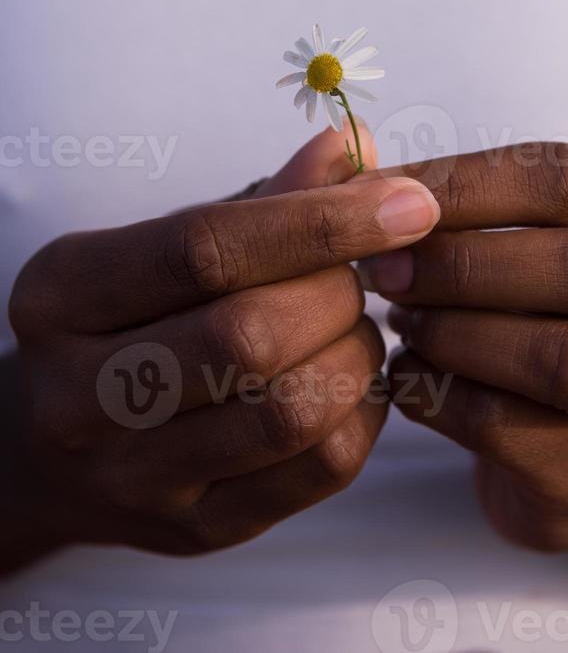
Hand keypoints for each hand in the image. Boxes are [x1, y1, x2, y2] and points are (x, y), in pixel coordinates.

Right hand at [2, 126, 438, 572]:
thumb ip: (261, 199)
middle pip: (250, 334)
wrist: (53, 447)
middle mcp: (81, 394)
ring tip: (353, 326)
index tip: (405, 202)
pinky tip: (353, 382)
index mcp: (64, 295)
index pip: (206, 249)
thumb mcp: (160, 246)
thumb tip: (356, 149)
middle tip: (357, 277)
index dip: (318, 222)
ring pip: (291, 410)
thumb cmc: (127, 321)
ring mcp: (135, 475)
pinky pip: (318, 470)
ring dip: (357, 353)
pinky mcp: (195, 527)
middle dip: (339, 293)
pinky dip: (364, 412)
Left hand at [360, 143, 567, 559]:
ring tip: (399, 323)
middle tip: (383, 272)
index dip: (465, 184)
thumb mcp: (507, 247)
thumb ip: (445, 203)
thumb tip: (348, 168)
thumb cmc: (523, 322)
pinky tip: (406, 375)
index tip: (381, 198)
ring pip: (563, 359)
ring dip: (455, 334)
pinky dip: (439, 397)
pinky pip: (513, 433)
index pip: (565, 181)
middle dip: (466, 265)